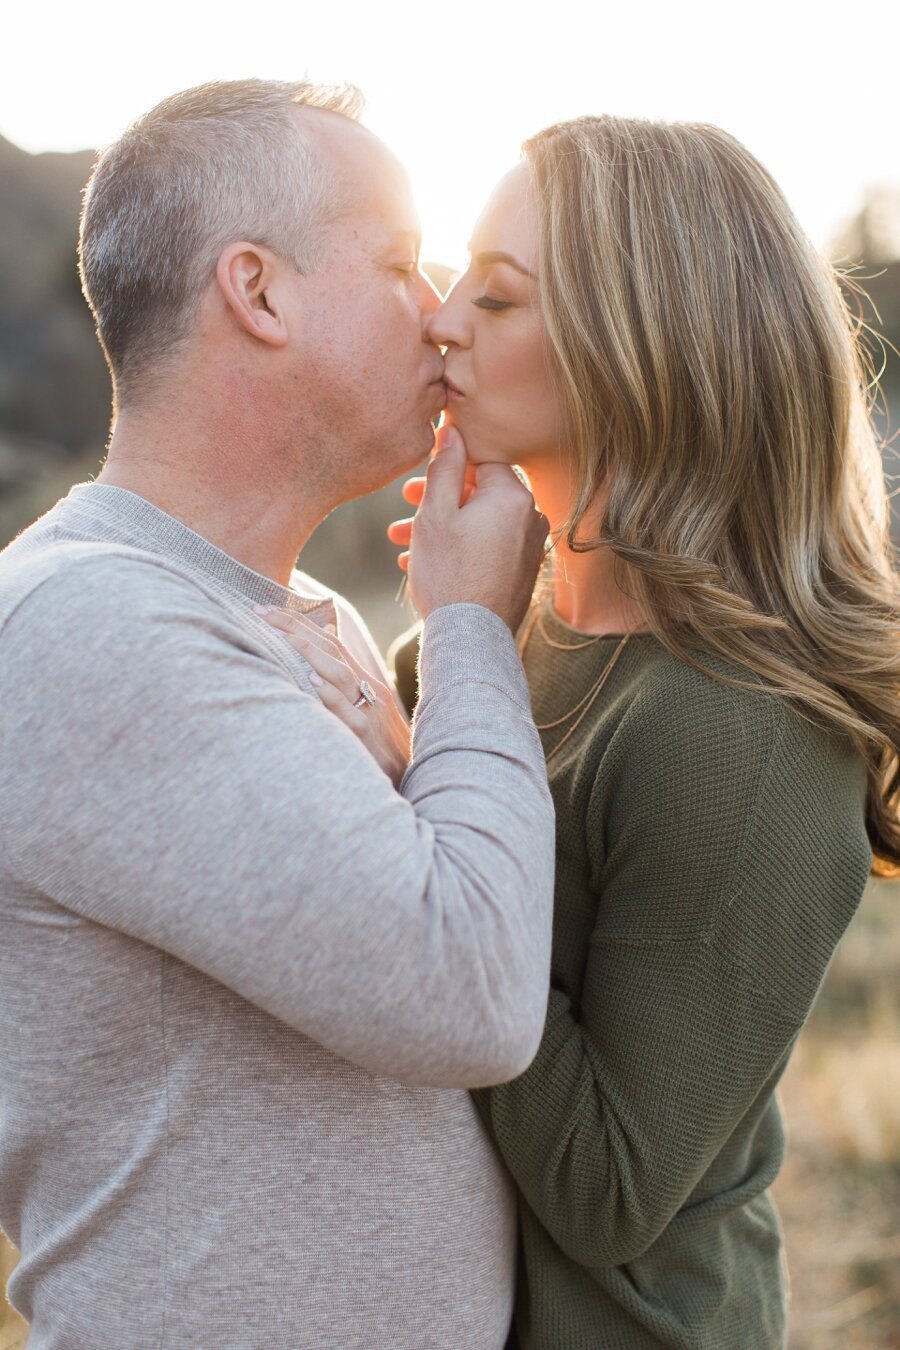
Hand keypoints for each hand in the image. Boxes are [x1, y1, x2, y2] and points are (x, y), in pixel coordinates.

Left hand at [258, 608, 410, 786]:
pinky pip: (348, 713)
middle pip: (331, 649)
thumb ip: (345, 673)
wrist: (411, 776)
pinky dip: (330, 696)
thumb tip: (324, 633)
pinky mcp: (368, 738)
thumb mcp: (367, 704)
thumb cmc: (382, 742)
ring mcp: (369, 711)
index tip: (265, 610)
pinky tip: (311, 682)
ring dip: (309, 653)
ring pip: (340, 674)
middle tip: (260, 613)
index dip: (298, 622)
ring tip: (281, 637)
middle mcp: (367, 689)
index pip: (329, 641)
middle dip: (294, 628)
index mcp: (363, 680)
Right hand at [387, 424, 547, 632]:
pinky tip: (424, 561)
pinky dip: (461, 547)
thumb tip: (452, 429)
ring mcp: (530, 546)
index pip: (481, 460)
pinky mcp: (523, 571)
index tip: (420, 476)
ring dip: (443, 526)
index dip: (448, 464)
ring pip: (480, 521)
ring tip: (402, 539)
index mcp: (513, 496)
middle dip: (439, 498)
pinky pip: (489, 546)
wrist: (471, 638)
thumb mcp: (435, 513)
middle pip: (480, 492)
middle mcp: (530, 517)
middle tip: (405, 504)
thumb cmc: (449, 573)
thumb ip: (444, 467)